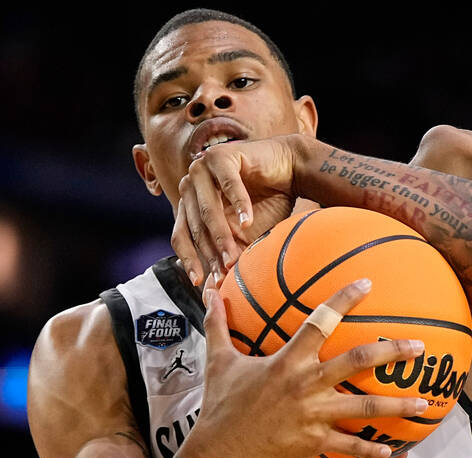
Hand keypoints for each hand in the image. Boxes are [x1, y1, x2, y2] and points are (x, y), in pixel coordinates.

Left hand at [173, 135, 301, 282]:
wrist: (289, 170)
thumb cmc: (268, 204)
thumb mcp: (245, 235)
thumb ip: (229, 252)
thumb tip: (216, 287)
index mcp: (190, 204)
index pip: (182, 235)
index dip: (190, 260)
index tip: (201, 283)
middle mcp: (190, 186)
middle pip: (195, 225)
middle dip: (211, 253)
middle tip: (225, 272)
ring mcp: (202, 168)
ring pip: (208, 209)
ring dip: (222, 236)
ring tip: (235, 258)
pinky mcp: (220, 155)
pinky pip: (228, 185)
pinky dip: (239, 205)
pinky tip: (249, 222)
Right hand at [184, 275, 429, 457]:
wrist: (218, 454)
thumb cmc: (221, 406)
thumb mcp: (218, 362)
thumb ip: (218, 325)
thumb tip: (210, 292)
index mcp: (287, 361)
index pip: (319, 321)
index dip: (344, 299)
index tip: (367, 284)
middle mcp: (305, 384)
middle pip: (358, 362)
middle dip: (393, 352)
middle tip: (420, 346)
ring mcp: (313, 415)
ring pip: (365, 407)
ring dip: (397, 405)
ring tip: (424, 402)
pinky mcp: (315, 443)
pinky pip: (350, 446)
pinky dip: (372, 451)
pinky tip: (392, 450)